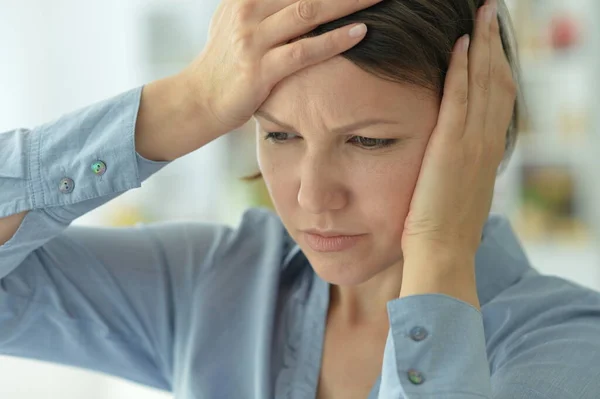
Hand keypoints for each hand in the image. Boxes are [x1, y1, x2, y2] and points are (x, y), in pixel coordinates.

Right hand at [180, 0, 382, 133]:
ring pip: (308, 12)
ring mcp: (252, 39)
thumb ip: (262, 4)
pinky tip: (360, 32)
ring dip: (348, 2)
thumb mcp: (235, 21)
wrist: (199, 99)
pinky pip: (303, 51)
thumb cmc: (226, 62)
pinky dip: (334, 40)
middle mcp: (248, 10)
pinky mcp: (259, 70)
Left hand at [399, 0, 515, 307]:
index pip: (497, 97)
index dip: (497, 64)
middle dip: (496, 43)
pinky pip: (459, 100)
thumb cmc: (442, 230)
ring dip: (484, 45)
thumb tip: (454, 155)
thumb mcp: (458, 192)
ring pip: (484, 83)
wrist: (442, 254)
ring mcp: (472, 144)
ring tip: (483, 14)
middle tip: (494, 12)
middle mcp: (486, 142)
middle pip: (498, 81)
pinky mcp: (451, 148)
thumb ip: (460, 167)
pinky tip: (459, 44)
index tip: (491, 40)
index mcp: (487, 152)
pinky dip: (462, 70)